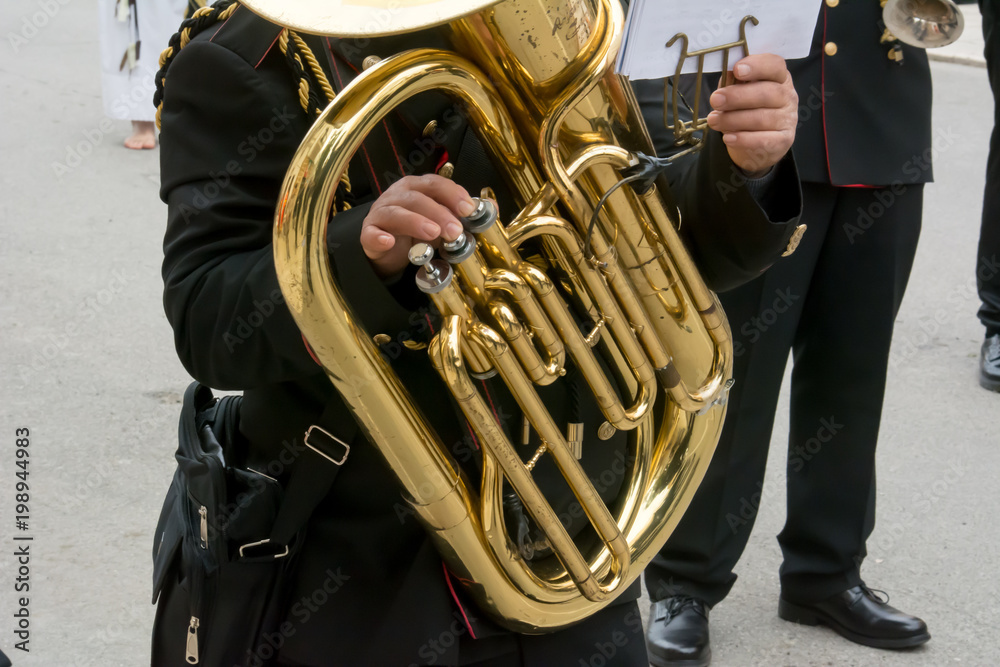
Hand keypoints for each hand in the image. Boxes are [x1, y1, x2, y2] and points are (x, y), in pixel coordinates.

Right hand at [360, 175, 476, 276]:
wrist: (388, 251)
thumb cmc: (416, 232)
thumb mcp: (443, 222)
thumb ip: (463, 215)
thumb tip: (491, 206)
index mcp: (418, 188)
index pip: (436, 184)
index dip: (453, 194)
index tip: (468, 210)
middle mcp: (398, 196)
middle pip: (418, 198)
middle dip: (439, 212)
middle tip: (455, 230)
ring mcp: (381, 214)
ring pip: (396, 212)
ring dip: (415, 222)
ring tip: (432, 233)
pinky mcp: (368, 234)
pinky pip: (371, 234)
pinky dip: (379, 237)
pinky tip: (388, 242)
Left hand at [706, 54, 797, 176]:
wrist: (756, 145)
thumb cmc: (746, 109)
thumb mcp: (739, 91)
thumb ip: (734, 81)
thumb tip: (726, 72)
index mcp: (779, 77)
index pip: (775, 65)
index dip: (757, 66)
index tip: (737, 70)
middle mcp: (788, 96)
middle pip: (768, 92)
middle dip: (738, 96)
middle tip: (715, 100)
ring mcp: (788, 119)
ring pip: (762, 118)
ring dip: (734, 119)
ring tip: (713, 120)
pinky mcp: (784, 140)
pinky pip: (764, 140)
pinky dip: (744, 139)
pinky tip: (728, 137)